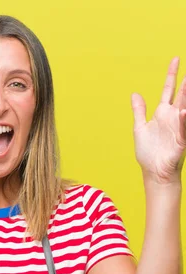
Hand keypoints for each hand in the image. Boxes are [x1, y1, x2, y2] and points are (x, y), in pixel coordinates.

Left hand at [131, 57, 185, 184]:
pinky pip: (184, 128)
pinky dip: (184, 119)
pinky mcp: (181, 139)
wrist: (153, 171)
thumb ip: (139, 110)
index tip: (175, 59)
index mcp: (162, 113)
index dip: (172, 75)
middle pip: (181, 94)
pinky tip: (184, 110)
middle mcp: (172, 117)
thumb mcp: (139, 127)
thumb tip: (135, 94)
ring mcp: (178, 127)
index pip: (168, 89)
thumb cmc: (148, 152)